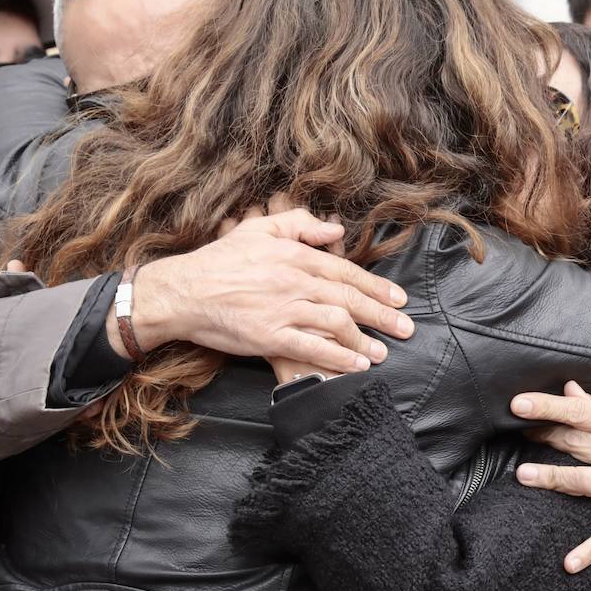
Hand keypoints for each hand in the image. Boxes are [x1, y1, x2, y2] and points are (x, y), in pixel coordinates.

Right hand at [115, 208, 413, 375]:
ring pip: (336, 324)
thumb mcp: (259, 229)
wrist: (183, 290)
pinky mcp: (270, 336)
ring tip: (384, 351)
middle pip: (349, 298)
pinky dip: (338, 358)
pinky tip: (357, 366)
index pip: (345, 271)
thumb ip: (299, 224)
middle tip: (407, 327)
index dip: (376, 286)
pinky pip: (313, 348)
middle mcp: (295, 281)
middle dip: (382, 314)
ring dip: (364, 340)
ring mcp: (283, 310)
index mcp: (295, 255)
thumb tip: (336, 229)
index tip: (399, 298)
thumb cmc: (220, 259)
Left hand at [511, 382, 590, 572]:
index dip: (549, 408)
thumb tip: (570, 392)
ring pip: (585, 482)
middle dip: (546, 436)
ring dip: (552, 479)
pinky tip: (569, 563)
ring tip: (523, 475)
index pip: (583, 413)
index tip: (519, 405)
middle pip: (579, 445)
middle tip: (521, 431)